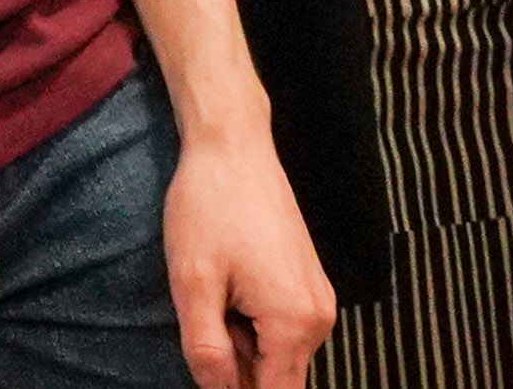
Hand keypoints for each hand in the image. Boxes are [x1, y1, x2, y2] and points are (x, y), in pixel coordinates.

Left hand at [163, 119, 336, 388]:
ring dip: (243, 345)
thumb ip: (207, 351)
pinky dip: (252, 324)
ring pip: (278, 355)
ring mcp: (318, 299)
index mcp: (295, 323)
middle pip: (277, 380)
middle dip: (238, 368)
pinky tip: (229, 286)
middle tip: (208, 319)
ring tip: (217, 295)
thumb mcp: (193, 282)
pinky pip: (283, 329)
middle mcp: (319, 318)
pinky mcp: (308, 284)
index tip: (212, 361)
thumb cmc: (209, 207)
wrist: (233, 146)